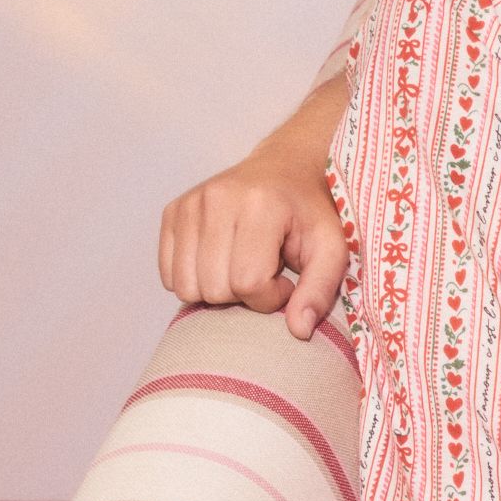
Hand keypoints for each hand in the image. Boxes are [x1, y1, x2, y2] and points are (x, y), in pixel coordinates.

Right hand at [159, 145, 347, 340]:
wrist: (286, 168)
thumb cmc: (310, 213)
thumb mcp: (331, 249)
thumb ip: (319, 291)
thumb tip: (298, 332)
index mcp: (260, 205)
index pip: (248, 283)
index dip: (269, 297)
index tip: (285, 281)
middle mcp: (217, 199)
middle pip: (214, 289)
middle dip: (243, 296)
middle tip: (265, 273)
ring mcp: (189, 204)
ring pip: (187, 287)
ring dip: (218, 290)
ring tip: (243, 267)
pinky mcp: (172, 212)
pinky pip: (169, 274)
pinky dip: (195, 280)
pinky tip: (221, 262)